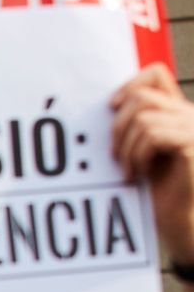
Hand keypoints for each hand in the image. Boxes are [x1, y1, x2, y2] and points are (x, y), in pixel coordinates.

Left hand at [111, 64, 193, 265]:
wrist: (178, 217)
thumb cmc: (156, 188)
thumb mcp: (140, 150)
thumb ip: (132, 126)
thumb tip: (107, 106)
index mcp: (176, 110)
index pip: (155, 74)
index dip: (129, 85)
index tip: (110, 109)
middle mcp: (188, 113)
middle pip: (141, 97)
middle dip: (117, 126)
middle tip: (114, 155)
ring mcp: (192, 127)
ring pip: (142, 118)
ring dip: (125, 148)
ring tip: (128, 170)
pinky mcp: (191, 144)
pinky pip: (153, 135)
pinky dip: (138, 155)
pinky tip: (139, 173)